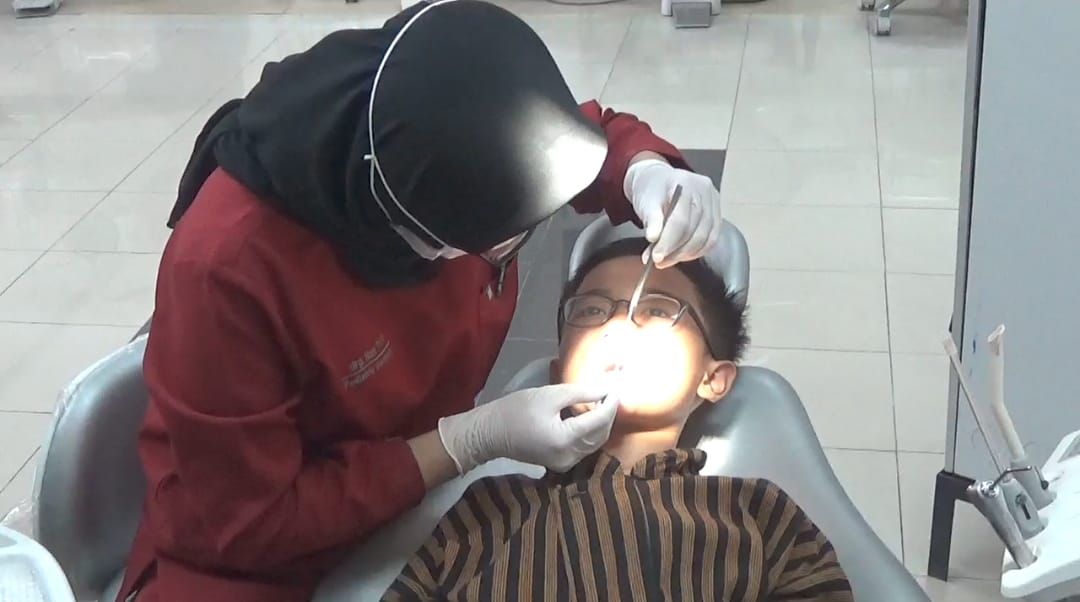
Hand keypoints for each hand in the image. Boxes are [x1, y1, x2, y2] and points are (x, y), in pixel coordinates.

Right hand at [437, 383, 617, 473]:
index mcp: (566, 439)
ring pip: (595, 442)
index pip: (600, 420)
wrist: (490, 433)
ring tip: (600, 401)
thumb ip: (581, 392)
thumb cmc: (516, 410)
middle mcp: (570, 456)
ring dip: (601, 423)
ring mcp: (566, 463)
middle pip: (601, 434)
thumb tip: (606, 388)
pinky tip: (587, 416)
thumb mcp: (549, 395)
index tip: (616, 387)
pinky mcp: (561, 463)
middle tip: (610, 392)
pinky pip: (584, 447)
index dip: (611, 403)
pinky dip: (590, 432)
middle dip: (608, 413)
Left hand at [624, 157, 722, 268]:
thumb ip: (651, 220)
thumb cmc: (652, 190)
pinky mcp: (717, 213)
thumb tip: (653, 239)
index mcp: (685, 183)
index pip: (681, 220)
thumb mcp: (645, 202)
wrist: (659, 180)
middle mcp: (704, 191)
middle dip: (676, 251)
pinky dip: (697, 251)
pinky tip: (682, 255)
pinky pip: (712, 239)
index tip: (656, 257)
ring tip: (668, 259)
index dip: (669, 242)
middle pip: (695, 230)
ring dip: (686, 254)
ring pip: (706, 237)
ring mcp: (714, 202)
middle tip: (659, 261)